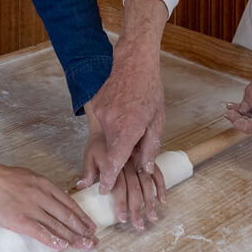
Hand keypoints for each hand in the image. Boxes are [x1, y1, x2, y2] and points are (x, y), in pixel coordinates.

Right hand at [0, 145, 97, 250]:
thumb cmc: (4, 178)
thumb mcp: (30, 177)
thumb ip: (43, 188)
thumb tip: (56, 197)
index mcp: (45, 185)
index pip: (69, 203)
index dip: (82, 216)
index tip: (90, 225)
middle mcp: (42, 196)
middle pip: (67, 216)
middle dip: (82, 229)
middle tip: (93, 239)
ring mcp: (32, 209)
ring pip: (57, 225)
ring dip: (72, 237)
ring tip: (84, 245)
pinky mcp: (20, 220)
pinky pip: (40, 232)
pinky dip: (52, 240)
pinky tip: (62, 246)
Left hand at [80, 104, 165, 229]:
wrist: (113, 116)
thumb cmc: (99, 140)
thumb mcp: (89, 154)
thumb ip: (87, 171)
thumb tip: (81, 187)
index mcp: (114, 163)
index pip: (118, 187)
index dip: (120, 203)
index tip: (121, 218)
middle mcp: (130, 162)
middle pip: (135, 189)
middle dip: (137, 208)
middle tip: (138, 225)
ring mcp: (141, 158)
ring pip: (147, 183)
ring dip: (150, 202)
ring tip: (152, 218)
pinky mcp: (148, 156)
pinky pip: (157, 172)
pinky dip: (160, 186)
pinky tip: (162, 200)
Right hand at [81, 0, 166, 194]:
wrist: (134, 61)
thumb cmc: (150, 90)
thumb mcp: (157, 121)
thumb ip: (150, 147)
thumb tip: (144, 169)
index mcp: (127, 129)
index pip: (114, 162)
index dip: (108, 178)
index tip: (104, 189)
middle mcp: (110, 123)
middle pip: (108, 151)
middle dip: (113, 160)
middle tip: (117, 162)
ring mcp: (100, 114)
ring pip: (104, 138)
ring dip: (113, 140)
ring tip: (127, 125)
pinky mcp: (95, 106)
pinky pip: (100, 124)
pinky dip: (109, 127)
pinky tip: (121, 113)